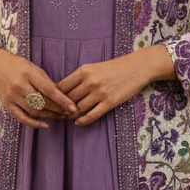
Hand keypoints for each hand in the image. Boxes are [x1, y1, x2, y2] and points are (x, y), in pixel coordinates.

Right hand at [0, 46, 77, 128]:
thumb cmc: (18, 66)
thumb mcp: (34, 68)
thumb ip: (47, 82)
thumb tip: (62, 97)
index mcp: (29, 73)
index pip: (49, 90)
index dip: (62, 100)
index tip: (73, 107)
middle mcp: (19, 85)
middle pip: (42, 102)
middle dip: (58, 109)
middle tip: (70, 113)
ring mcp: (12, 96)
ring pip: (34, 111)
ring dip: (49, 116)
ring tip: (61, 116)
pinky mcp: (7, 104)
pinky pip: (21, 118)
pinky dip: (33, 123)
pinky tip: (45, 125)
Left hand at [57, 45, 176, 125]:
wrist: (137, 67)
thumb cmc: (114, 68)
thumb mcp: (93, 67)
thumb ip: (79, 78)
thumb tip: (63, 91)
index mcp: (83, 71)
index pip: (62, 86)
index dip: (54, 96)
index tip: (52, 102)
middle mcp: (90, 81)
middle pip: (68, 99)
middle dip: (62, 108)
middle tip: (58, 113)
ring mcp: (100, 93)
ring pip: (79, 109)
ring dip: (72, 115)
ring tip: (69, 117)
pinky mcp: (109, 102)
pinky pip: (92, 115)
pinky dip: (83, 121)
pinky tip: (79, 122)